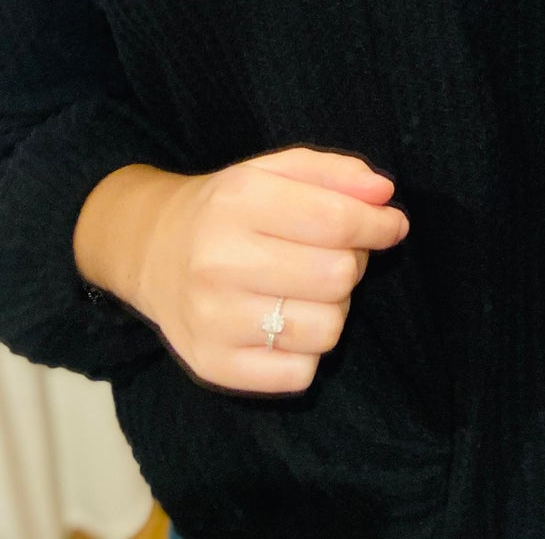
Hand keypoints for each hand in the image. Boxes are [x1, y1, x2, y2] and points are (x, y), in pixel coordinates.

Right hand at [137, 145, 410, 392]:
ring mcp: (212, 319)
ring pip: (326, 329)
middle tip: (334, 255)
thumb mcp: (275, 170)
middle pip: (337, 276)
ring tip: (308, 290)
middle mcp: (219, 260)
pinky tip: (286, 322)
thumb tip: (385, 195)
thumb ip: (336, 174)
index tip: (391, 225)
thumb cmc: (229, 209)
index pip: (335, 220)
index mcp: (238, 200)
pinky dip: (308, 350)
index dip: (377, 224)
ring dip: (334, 309)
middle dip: (352, 263)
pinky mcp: (213, 366)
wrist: (153, 250)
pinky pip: (301, 373)